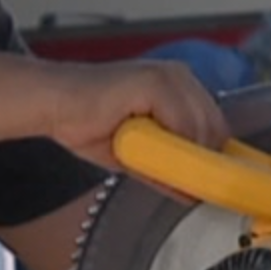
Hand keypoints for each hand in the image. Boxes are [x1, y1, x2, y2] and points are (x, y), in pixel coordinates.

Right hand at [48, 59, 226, 169]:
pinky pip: (181, 122)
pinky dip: (168, 143)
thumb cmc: (88, 122)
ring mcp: (169, 77)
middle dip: (199, 159)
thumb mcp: (137, 155)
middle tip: (175, 177)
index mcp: (179, 88)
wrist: (54, 105)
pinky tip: (144, 145)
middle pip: (215, 128)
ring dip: (181, 153)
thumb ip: (166, 169)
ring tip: (148, 156)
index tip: (204, 179)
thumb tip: (192, 192)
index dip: (211, 156)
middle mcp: (180, 77)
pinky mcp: (155, 82)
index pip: (216, 126)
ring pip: (202, 127)